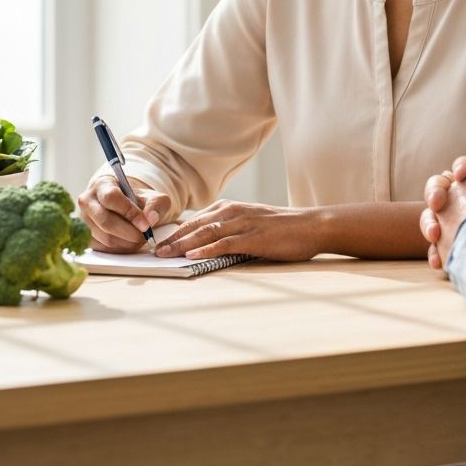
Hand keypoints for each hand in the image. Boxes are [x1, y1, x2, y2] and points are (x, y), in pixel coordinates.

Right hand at [77, 176, 171, 252]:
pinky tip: (131, 243)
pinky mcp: (85, 237)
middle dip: (130, 233)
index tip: (146, 224)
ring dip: (127, 242)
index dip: (129, 213)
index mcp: (102, 184)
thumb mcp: (152, 197)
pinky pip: (104, 248)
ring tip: (141, 239)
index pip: (111, 198)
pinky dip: (121, 249)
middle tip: (146, 236)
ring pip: (106, 238)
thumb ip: (156, 205)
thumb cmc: (137, 200)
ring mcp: (83, 220)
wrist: (124, 207)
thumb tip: (151, 219)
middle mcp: (87, 201)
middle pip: (106, 221)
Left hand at [154, 200, 319, 261]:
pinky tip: (192, 257)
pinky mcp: (253, 238)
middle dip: (173, 239)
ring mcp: (243, 224)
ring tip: (165, 255)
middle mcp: (233, 212)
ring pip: (206, 233)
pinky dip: (206, 250)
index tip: (158, 244)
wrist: (311, 226)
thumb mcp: (251, 223)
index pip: (196, 220)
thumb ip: (230, 230)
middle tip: (153, 251)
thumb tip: (207, 244)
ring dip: (183, 244)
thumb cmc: (282, 228)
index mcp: (231, 208)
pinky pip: (224, 243)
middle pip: (196, 225)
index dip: (176, 232)